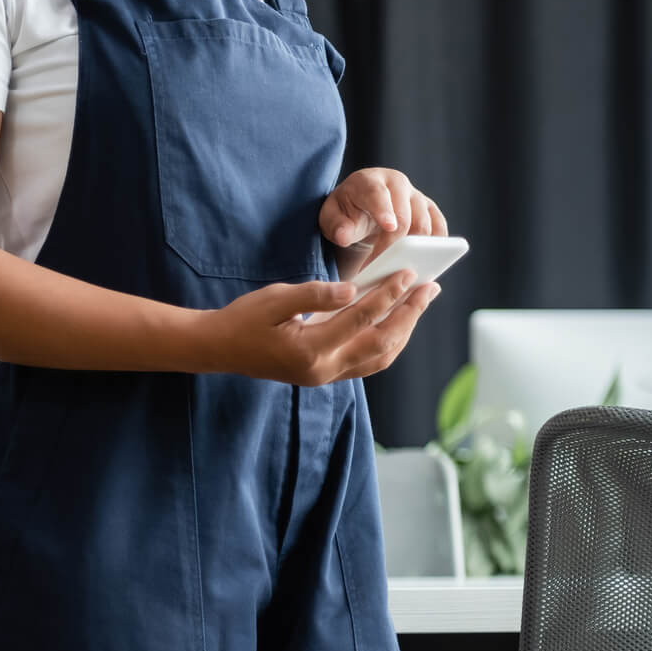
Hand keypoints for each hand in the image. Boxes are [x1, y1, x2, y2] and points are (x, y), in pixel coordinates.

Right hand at [201, 271, 441, 385]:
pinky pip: (367, 363)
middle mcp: (322, 370)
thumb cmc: (245, 319)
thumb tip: (352, 289)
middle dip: (409, 314)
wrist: (220, 349)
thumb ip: (315, 294)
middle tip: (430, 288)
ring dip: (403, 330)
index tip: (409, 274)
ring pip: (379, 357)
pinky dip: (387, 342)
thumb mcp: (276, 298)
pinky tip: (396, 322)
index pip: (360, 319)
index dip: (388, 295)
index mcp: (309, 350)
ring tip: (419, 304)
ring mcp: (325, 376)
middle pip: (380, 343)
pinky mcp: (325, 375)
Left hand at [318, 166, 447, 261]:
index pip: (377, 195)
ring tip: (403, 271)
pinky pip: (439, 227)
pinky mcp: (429, 210)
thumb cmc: (345, 211)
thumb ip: (335, 226)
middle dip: (397, 244)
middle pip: (406, 215)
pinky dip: (436, 246)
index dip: (384, 211)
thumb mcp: (331, 217)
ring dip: (417, 249)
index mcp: (370, 181)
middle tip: (384, 269)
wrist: (360, 205)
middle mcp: (397, 184)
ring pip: (426, 223)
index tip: (389, 228)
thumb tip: (344, 237)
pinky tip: (425, 264)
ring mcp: (416, 196)